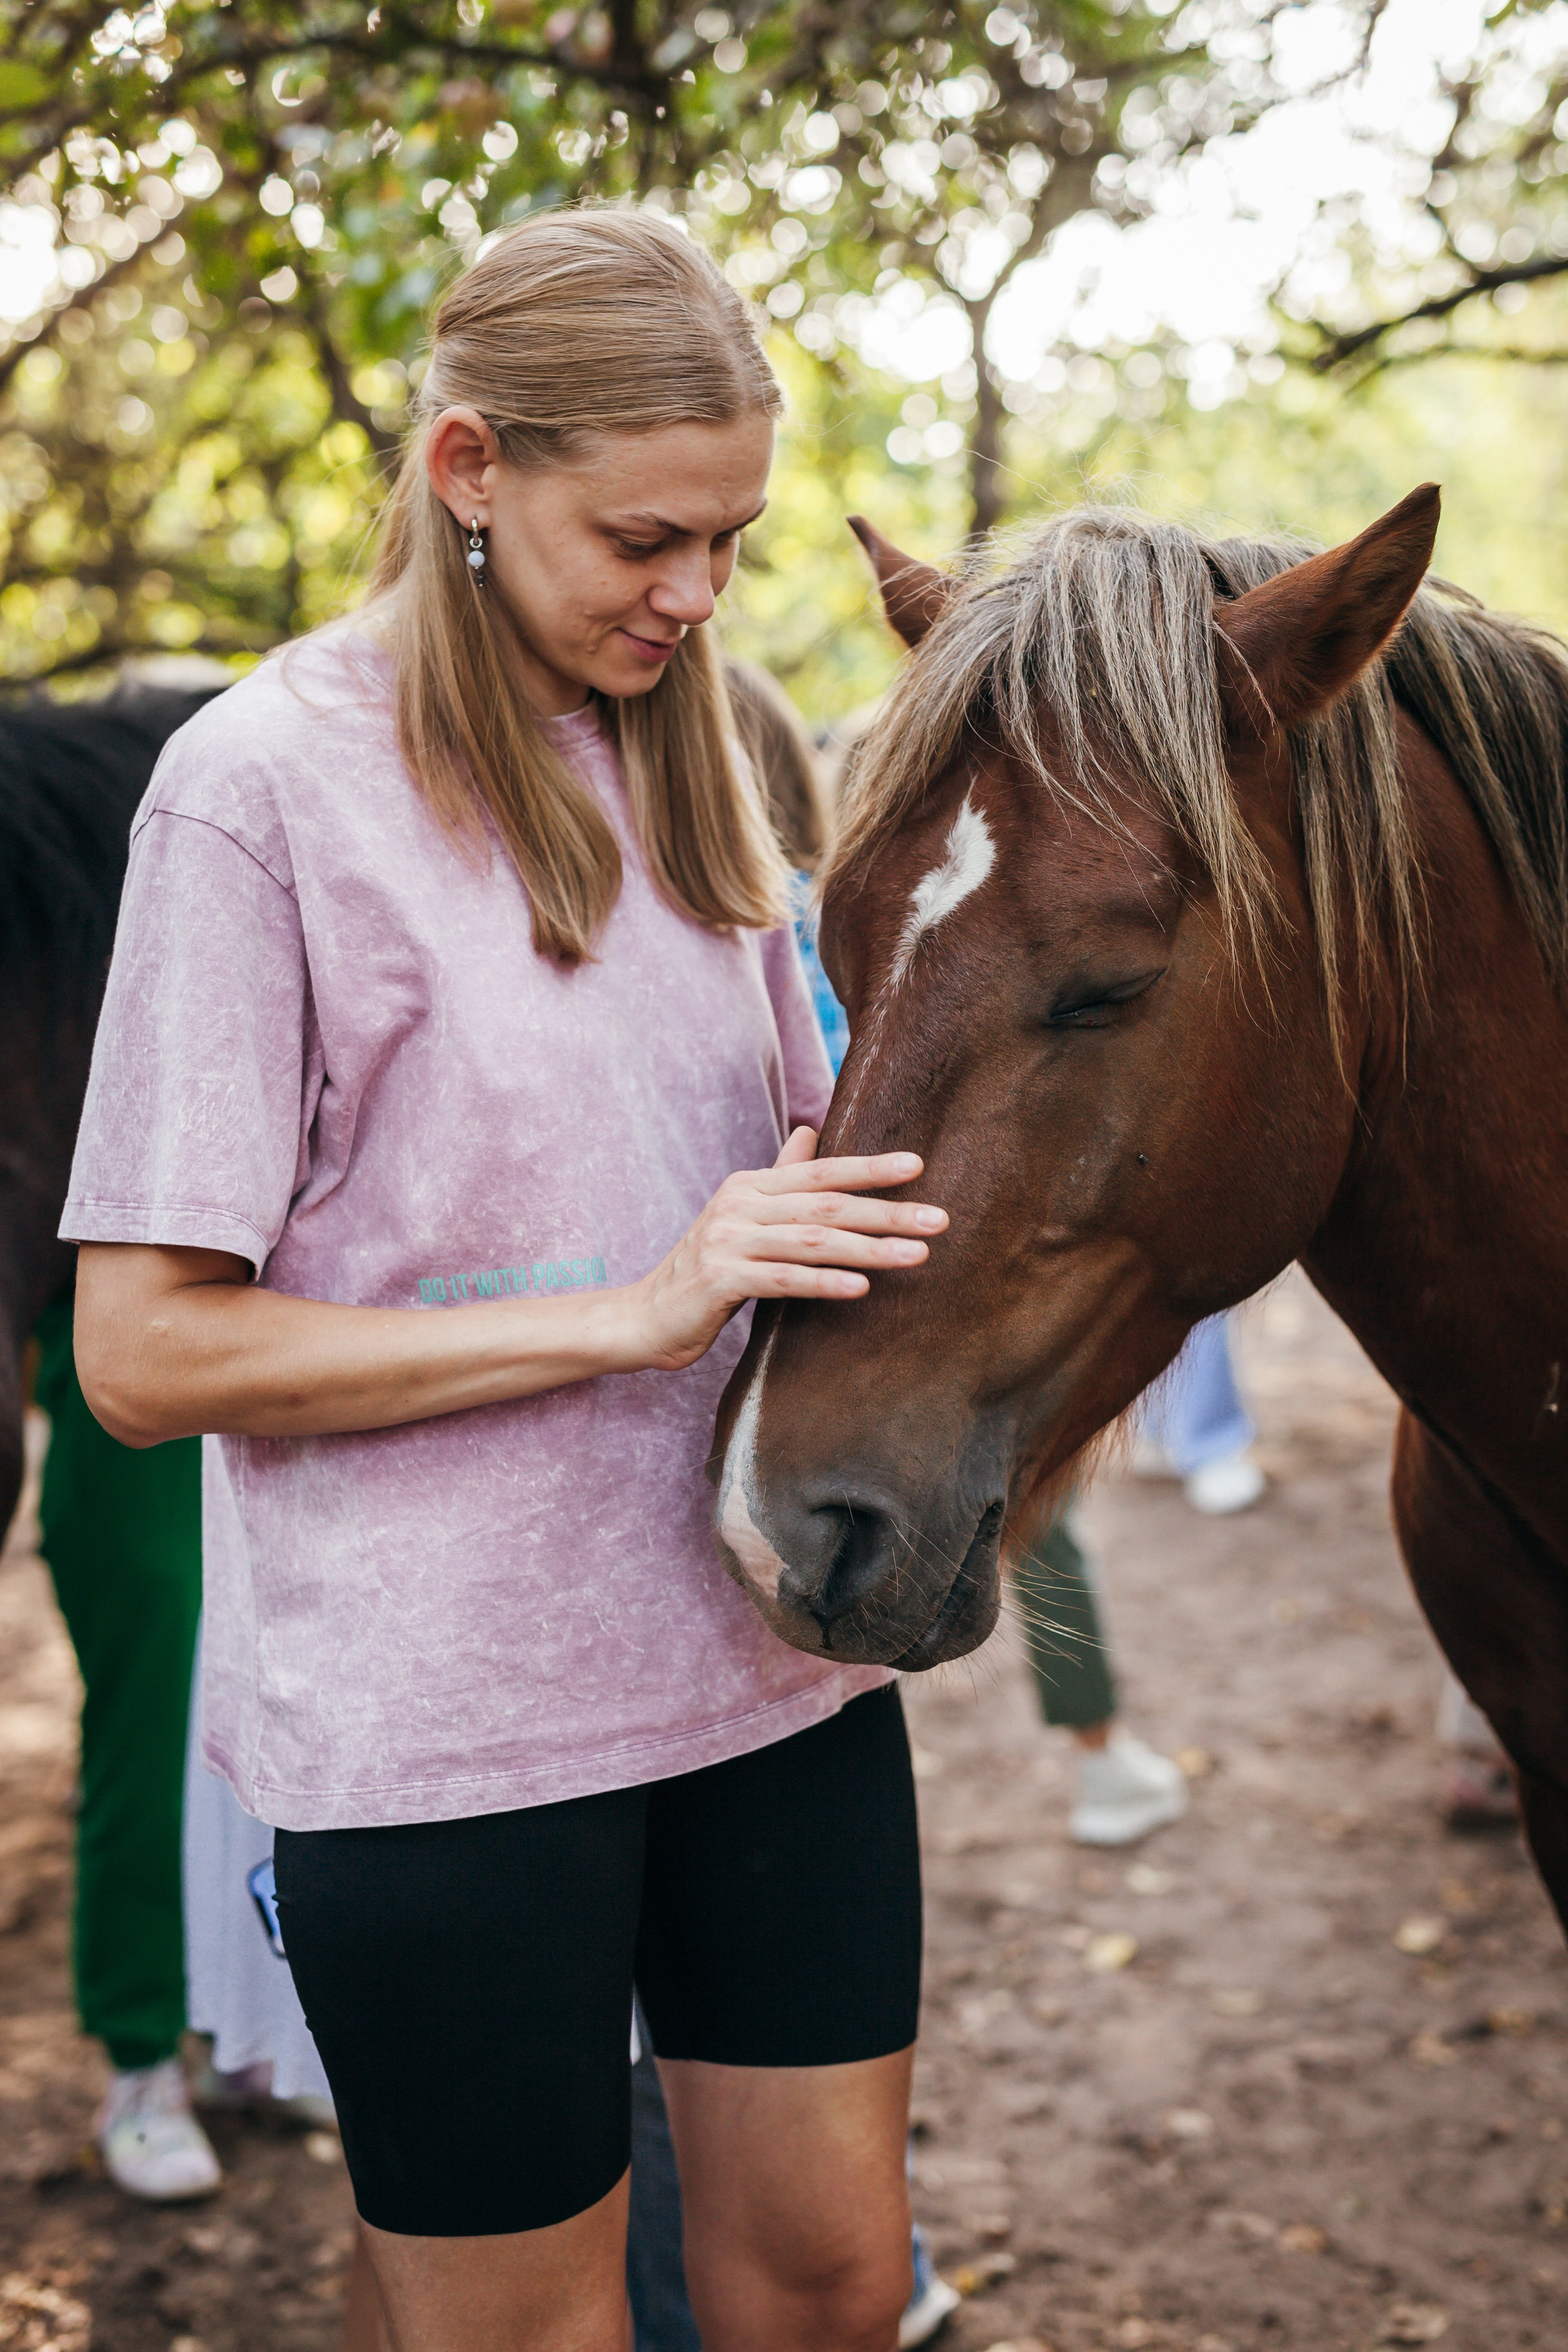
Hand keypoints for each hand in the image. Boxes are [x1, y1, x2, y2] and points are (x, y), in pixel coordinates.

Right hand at [621, 1127, 947, 1372]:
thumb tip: (811, 1131)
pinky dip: (825, 1282)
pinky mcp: (721, 1280)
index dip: (870, 1167)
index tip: (919, 1165)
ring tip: (915, 1255)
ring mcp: (729, 1242)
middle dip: (887, 1211)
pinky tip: (861, 1287)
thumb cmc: (707, 1270)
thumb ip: (781, 1178)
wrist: (647, 1316)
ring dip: (870, 1249)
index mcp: (750, 1186)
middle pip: (826, 1205)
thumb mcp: (743, 1217)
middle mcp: (740, 1206)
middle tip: (938, 1219)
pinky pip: (784, 1280)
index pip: (821, 1171)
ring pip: (813, 1242)